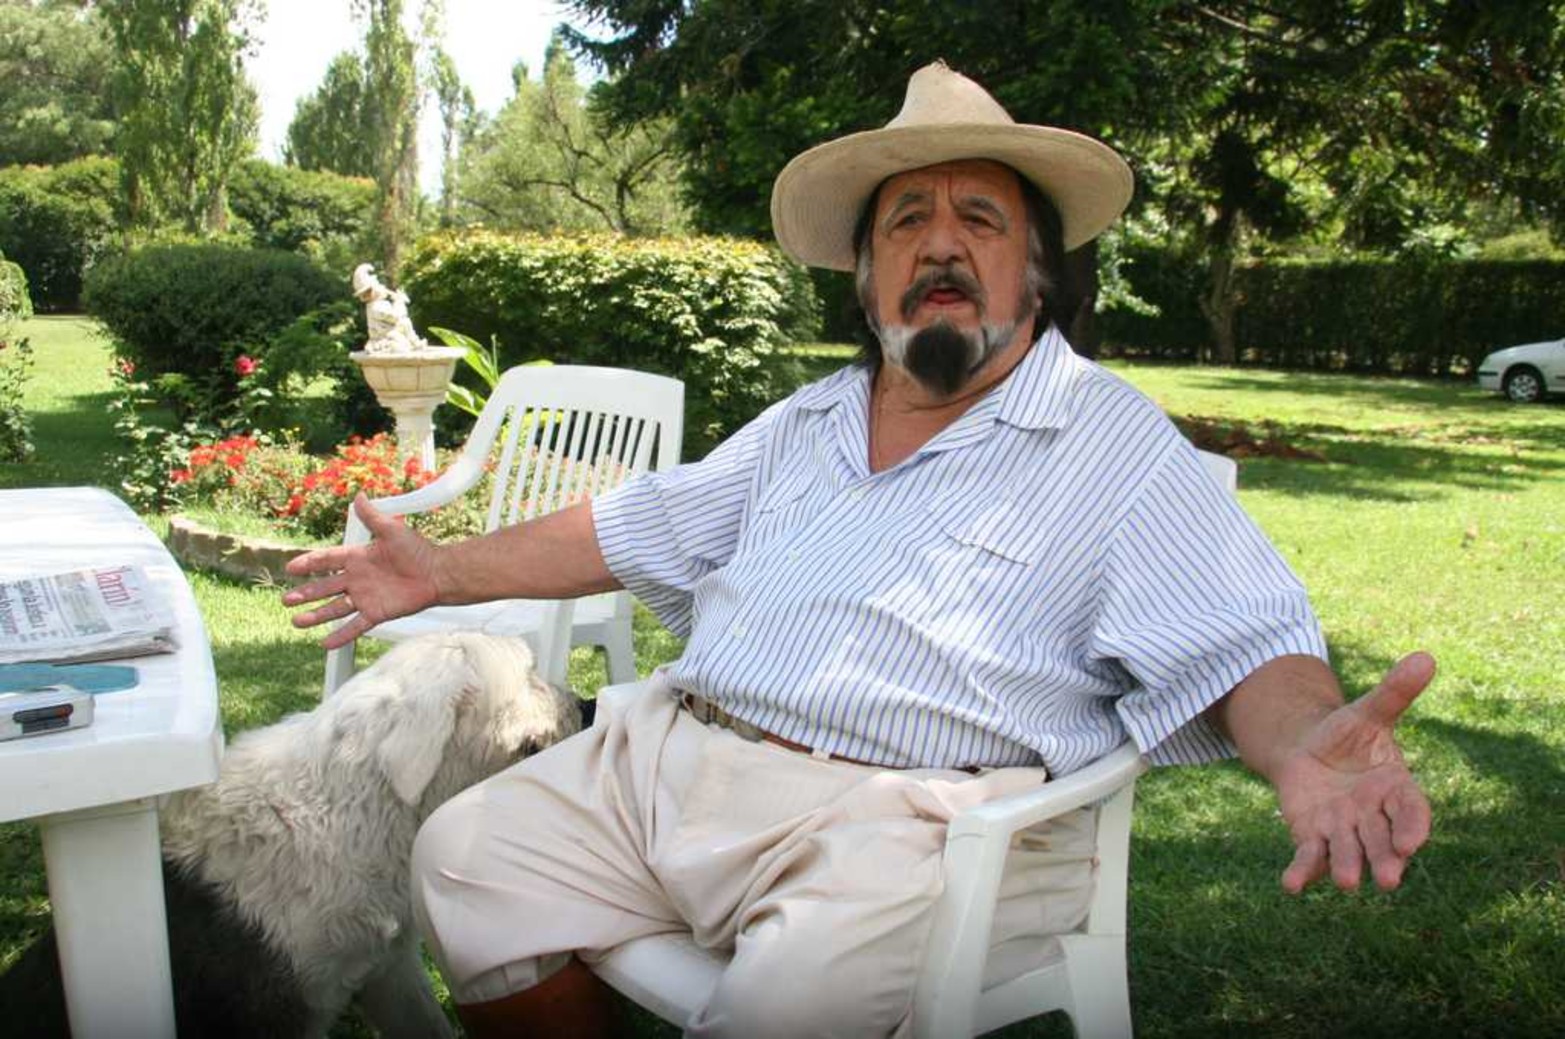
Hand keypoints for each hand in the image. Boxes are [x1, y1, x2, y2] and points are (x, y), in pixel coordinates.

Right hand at [282, 494, 441, 649]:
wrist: (438, 574)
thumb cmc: (418, 551)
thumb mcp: (391, 530)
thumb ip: (372, 517)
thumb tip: (359, 495)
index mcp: (358, 558)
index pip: (327, 560)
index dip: (309, 563)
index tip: (291, 567)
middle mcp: (358, 579)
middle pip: (325, 587)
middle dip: (305, 594)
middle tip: (287, 599)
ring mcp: (365, 597)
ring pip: (334, 608)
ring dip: (316, 615)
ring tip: (297, 621)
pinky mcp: (377, 613)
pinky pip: (355, 626)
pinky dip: (340, 635)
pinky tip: (325, 643)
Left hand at [1272, 652, 1433, 892]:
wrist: (1309, 750)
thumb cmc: (1348, 734)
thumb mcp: (1368, 712)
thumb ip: (1394, 692)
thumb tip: (1425, 656)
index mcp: (1396, 790)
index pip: (1412, 813)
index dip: (1413, 828)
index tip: (1412, 843)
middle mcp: (1373, 817)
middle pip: (1382, 841)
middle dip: (1384, 859)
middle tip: (1388, 879)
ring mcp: (1343, 830)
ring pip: (1347, 852)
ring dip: (1346, 867)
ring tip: (1344, 883)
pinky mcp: (1312, 836)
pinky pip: (1308, 857)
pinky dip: (1301, 872)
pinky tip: (1291, 886)